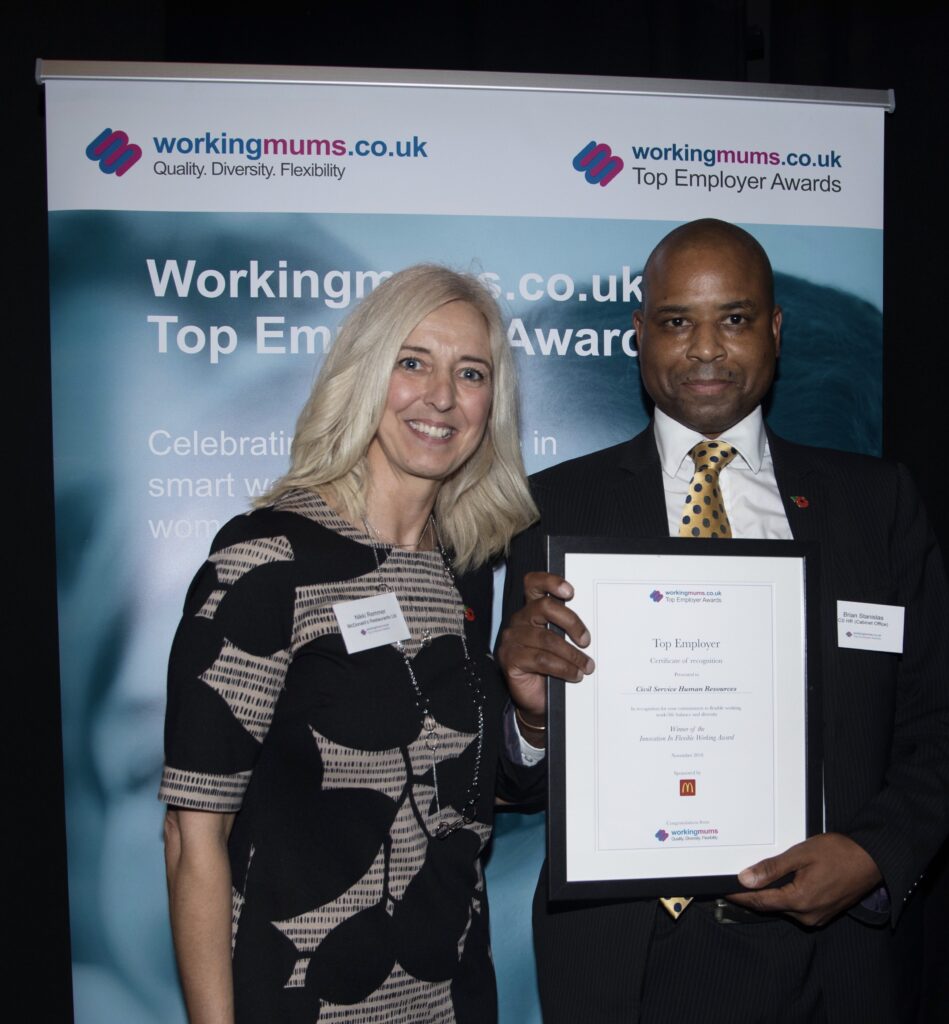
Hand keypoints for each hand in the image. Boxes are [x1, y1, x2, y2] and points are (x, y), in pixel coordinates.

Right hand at [497, 571, 594, 720]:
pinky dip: (563, 668)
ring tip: (587, 666)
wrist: (537, 698)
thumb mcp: (562, 643)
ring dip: (572, 654)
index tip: (570, 591)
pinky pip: (541, 659)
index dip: (550, 582)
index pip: (534, 584)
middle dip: (571, 621)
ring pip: (547, 638)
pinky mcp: (510, 658)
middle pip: (544, 607)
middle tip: (586, 640)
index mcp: (532, 610)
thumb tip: (592, 629)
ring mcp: (513, 639)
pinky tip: (575, 674)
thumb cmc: (552, 667)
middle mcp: (520, 620)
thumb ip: (568, 630)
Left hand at [727, 832, 882, 926]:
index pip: (759, 901)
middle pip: (770, 906)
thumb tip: (746, 879)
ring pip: (783, 907)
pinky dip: (784, 897)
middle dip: (751, 895)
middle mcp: (807, 914)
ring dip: (769, 896)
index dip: (739, 895)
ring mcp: (817, 916)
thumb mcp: (800, 854)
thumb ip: (772, 868)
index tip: (722, 889)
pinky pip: (796, 907)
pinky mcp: (823, 913)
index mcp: (800, 900)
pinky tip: (778, 884)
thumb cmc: (839, 853)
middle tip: (734, 882)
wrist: (870, 860)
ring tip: (752, 881)